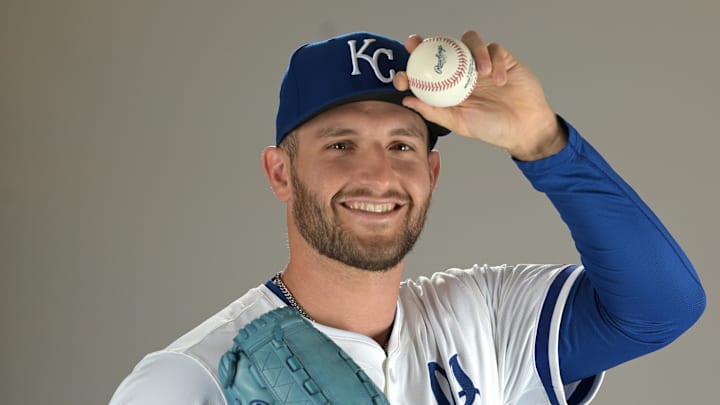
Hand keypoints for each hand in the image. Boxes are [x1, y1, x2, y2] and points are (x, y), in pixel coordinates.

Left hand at [393, 31, 566, 160]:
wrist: (524, 128)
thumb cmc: (491, 128)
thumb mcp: (458, 122)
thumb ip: (433, 111)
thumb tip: (407, 101)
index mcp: (450, 87)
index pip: (427, 72)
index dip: (411, 69)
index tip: (401, 78)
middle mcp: (463, 72)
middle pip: (443, 48)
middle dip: (427, 44)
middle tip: (417, 45)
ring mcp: (482, 64)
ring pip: (470, 40)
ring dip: (472, 51)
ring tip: (481, 73)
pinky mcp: (503, 59)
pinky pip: (495, 49)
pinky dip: (496, 62)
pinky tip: (500, 80)